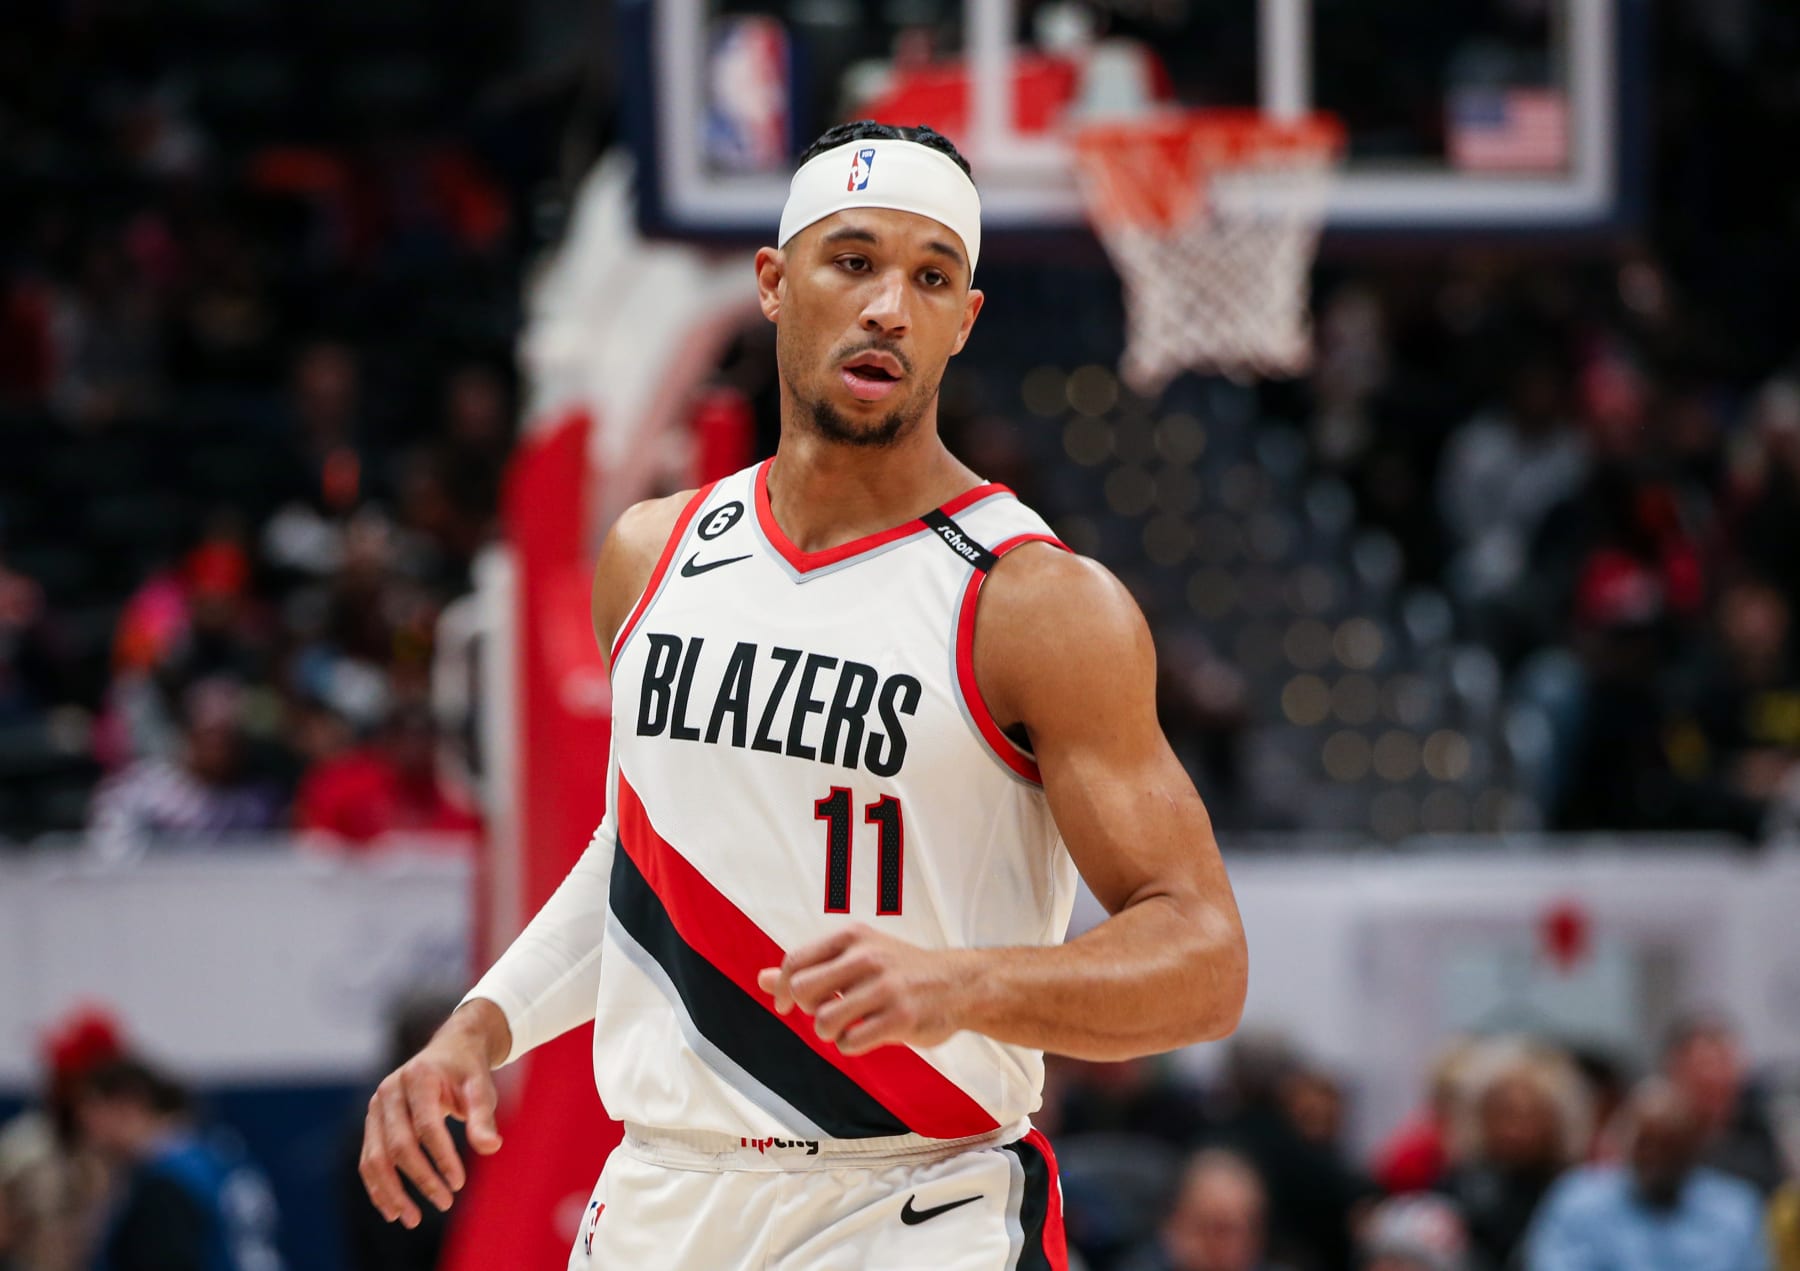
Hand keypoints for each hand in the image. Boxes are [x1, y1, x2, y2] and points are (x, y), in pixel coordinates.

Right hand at [359, 1003, 506, 1227]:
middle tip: (445, 1203)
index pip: (426, 1126)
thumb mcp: (481, 1087)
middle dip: (420, 1179)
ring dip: (391, 1192)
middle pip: (398, 1145)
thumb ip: (483, 1116)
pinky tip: (393, 1211)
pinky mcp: (372, 1123)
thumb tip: (490, 1148)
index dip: (441, 1157)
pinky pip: (369, 1160)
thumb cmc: (468, 1072)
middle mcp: (389, 1091)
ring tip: (412, 1220)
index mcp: (418, 1077)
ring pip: (375, 1158)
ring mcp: (375, 1107)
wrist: (449, 1051)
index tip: (459, 1183)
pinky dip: (378, 1187)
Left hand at [756, 924, 968, 1055]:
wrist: (958, 983)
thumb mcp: (856, 956)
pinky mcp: (900, 1018)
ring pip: (825, 1022)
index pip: (796, 962)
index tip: (785, 1006)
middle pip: (803, 990)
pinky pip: (851, 1043)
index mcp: (853, 937)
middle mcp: (867, 957)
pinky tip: (866, 1035)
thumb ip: (811, 967)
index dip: (783, 989)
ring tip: (848, 1026)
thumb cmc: (900, 969)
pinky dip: (851, 1045)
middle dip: (808, 1009)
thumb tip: (761, 979)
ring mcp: (885, 988)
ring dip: (830, 1032)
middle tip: (827, 1012)